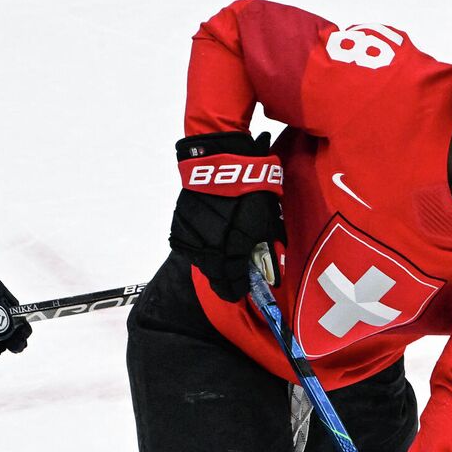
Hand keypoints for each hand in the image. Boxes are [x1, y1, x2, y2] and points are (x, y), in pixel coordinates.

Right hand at [170, 130, 285, 300]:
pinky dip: (198, 248)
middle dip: (224, 280)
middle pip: (214, 274)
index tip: (239, 292)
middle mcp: (209, 244)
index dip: (236, 289)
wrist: (221, 159)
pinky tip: (207, 242)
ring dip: (211, 264)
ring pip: (200, 260)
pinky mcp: (179, 224)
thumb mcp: (267, 218)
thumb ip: (268, 247)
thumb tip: (272, 272)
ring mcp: (191, 235)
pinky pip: (188, 245)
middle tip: (231, 281)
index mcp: (233, 246)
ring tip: (220, 260)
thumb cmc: (250, 188)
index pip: (232, 280)